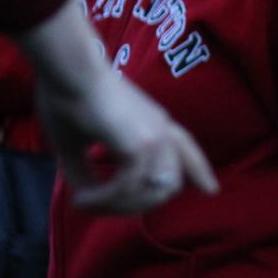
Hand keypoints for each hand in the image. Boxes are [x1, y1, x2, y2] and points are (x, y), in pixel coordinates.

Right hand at [38, 68, 215, 212]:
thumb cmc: (66, 98)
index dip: (200, 171)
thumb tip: (85, 200)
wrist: (66, 71)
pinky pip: (128, 187)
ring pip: (154, 192)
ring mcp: (155, 137)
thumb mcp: (76, 144)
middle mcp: (161, 130)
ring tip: (85, 202)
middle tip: (94, 206)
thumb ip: (87, 172)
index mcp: (154, 124)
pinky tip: (82, 198)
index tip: (211, 190)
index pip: (186, 149)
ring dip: (119, 206)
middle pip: (169, 185)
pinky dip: (104, 199)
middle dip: (135, 205)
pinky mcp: (141, 144)